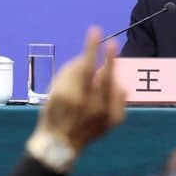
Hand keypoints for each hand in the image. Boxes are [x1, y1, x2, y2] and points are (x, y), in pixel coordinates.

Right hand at [29, 27, 125, 153]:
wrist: (61, 145)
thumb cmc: (55, 112)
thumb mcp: (55, 90)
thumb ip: (71, 73)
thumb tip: (88, 60)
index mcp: (72, 97)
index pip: (84, 66)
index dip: (91, 47)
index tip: (95, 30)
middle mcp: (90, 106)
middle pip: (105, 76)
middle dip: (110, 58)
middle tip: (112, 43)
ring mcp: (105, 115)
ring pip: (115, 84)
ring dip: (108, 76)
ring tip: (99, 79)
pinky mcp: (114, 121)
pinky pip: (120, 96)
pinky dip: (114, 91)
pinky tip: (105, 94)